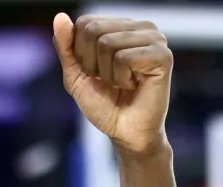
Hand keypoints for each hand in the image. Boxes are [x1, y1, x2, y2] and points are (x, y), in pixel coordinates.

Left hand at [53, 13, 172, 154]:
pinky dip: (121, 78)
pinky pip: (124, 58)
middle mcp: (141, 27)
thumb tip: (60, 17)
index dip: (80, 53)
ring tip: (122, 84)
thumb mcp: (76, 74)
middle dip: (92, 63)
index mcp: (122, 26)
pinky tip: (134, 86)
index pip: (85, 22)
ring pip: (107, 43)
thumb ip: (66, 47)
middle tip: (109, 81)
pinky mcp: (163, 56)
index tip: (96, 73)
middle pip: (94, 30)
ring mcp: (155, 39)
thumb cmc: (104, 104)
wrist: (125, 133)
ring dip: (107, 73)